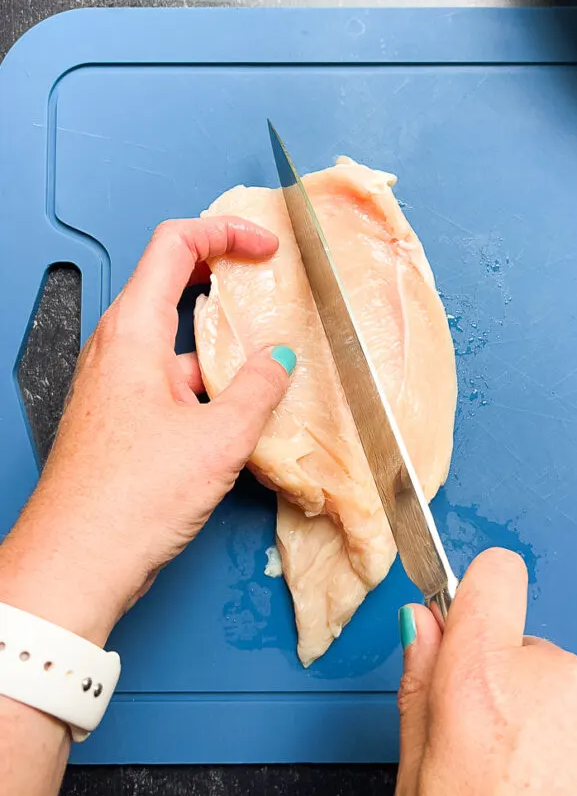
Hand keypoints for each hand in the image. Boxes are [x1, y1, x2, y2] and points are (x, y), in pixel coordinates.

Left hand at [0, 217, 294, 645]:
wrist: (78, 562)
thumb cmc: (132, 497)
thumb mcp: (217, 438)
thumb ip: (257, 389)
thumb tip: (279, 360)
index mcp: (134, 330)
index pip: (175, 244)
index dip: (225, 232)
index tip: (265, 247)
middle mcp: (119, 348)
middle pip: (173, 283)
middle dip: (225, 277)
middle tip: (268, 285)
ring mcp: (118, 383)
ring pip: (177, 339)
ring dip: (221, 341)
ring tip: (268, 358)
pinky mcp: (123, 417)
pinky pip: (171, 379)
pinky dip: (207, 382)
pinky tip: (239, 411)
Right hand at [395, 548, 576, 795]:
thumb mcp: (418, 778)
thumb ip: (421, 683)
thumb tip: (422, 621)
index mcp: (481, 684)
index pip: (495, 575)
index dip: (480, 594)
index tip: (473, 616)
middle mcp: (553, 681)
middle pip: (527, 646)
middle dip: (512, 685)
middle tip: (497, 754)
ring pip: (568, 687)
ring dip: (556, 722)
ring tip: (538, 786)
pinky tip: (570, 793)